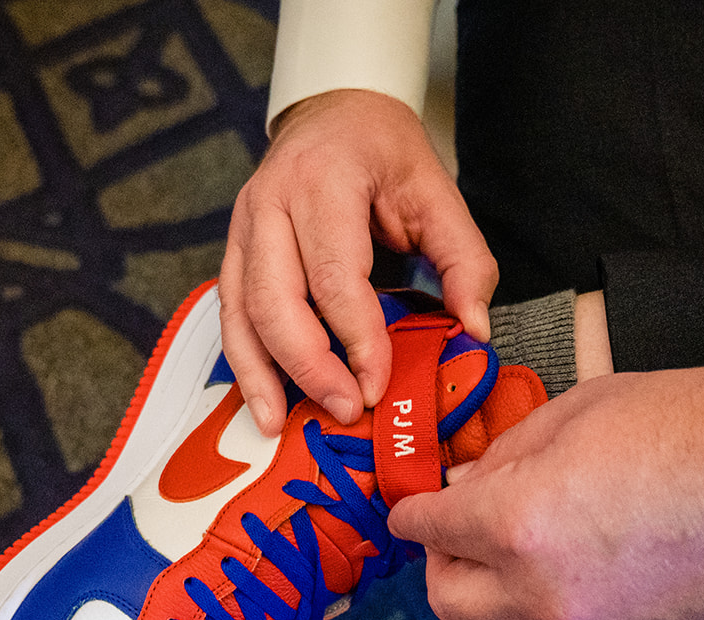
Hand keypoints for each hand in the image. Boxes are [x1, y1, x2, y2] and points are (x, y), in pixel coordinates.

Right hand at [220, 89, 497, 434]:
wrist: (336, 111)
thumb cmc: (387, 154)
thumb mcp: (439, 192)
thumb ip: (464, 260)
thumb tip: (473, 329)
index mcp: (325, 181)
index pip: (335, 276)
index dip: (356, 339)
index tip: (377, 385)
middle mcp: (270, 202)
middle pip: (275, 299)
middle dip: (308, 365)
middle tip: (343, 409)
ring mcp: (242, 225)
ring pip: (239, 311)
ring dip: (261, 374)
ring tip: (279, 425)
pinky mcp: (232, 249)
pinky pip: (229, 313)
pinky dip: (244, 362)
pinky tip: (261, 402)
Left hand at [387, 356, 703, 619]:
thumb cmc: (694, 421)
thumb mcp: (577, 410)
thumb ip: (506, 456)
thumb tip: (469, 484)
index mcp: (518, 525)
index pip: (426, 532)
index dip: (413, 511)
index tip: (416, 504)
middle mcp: (546, 592)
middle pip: (450, 603)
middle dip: (441, 563)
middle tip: (461, 526)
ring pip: (513, 613)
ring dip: (508, 575)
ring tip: (553, 520)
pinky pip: (572, 617)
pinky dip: (566, 586)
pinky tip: (606, 541)